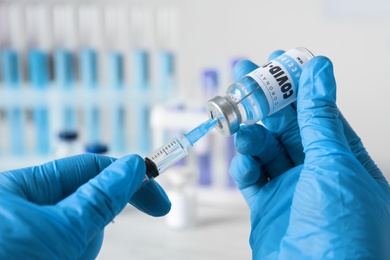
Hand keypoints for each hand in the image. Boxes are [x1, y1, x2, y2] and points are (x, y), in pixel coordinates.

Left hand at [0, 154, 170, 258]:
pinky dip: (74, 257)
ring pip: (80, 240)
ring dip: (79, 254)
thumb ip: (100, 197)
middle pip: (85, 210)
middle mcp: (23, 212)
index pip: (88, 170)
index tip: (159, 203)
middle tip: (70, 254)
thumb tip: (133, 166)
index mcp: (21, 190)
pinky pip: (72, 253)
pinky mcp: (39, 252)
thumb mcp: (58, 232)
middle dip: (90, 234)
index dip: (128, 180)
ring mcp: (31, 238)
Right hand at [229, 52, 389, 258]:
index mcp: (343, 159)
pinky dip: (245, 167)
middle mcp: (316, 172)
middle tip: (244, 77)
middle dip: (266, 102)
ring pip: (265, 149)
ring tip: (242, 129)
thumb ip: (319, 117)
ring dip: (252, 136)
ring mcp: (290, 189)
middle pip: (286, 127)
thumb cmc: (341, 230)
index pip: (317, 112)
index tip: (278, 60)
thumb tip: (320, 71)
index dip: (298, 85)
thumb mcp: (333, 162)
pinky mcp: (267, 206)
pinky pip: (252, 177)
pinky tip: (245, 163)